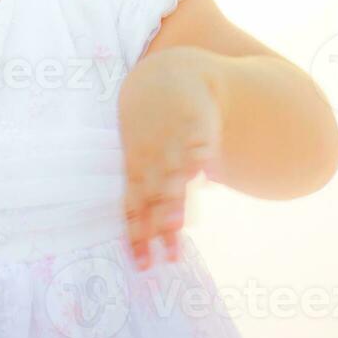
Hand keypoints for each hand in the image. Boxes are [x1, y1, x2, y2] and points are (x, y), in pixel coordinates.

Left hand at [117, 47, 224, 269]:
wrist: (172, 72)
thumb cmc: (153, 122)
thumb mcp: (139, 150)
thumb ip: (146, 191)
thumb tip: (155, 230)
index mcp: (136, 164)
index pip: (132, 206)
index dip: (136, 235)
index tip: (141, 265)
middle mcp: (152, 155)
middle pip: (153, 196)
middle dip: (158, 226)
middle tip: (165, 253)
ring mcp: (174, 139)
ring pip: (174, 174)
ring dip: (176, 198)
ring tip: (178, 224)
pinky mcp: (197, 123)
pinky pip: (198, 143)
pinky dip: (201, 158)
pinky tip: (205, 176)